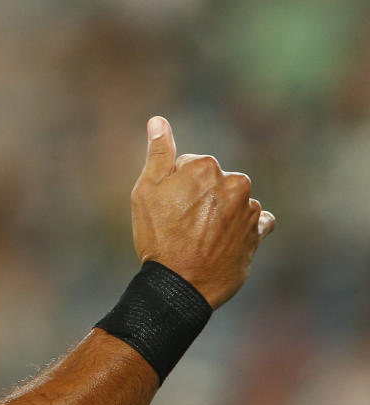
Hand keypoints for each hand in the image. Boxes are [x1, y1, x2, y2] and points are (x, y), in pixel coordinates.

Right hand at [130, 116, 274, 308]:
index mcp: (204, 166)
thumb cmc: (158, 236)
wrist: (181, 284)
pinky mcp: (259, 232)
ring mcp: (250, 207)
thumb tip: (158, 121)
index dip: (173, 186)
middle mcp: (233, 181)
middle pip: (213, 182)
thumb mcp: (145, 191)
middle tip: (181, 224)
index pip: (189, 165)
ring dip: (219, 213)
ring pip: (231, 201)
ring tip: (199, 238)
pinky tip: (223, 241)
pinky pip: (254, 221)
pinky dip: (241, 228)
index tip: (166, 207)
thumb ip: (158, 153)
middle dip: (199, 197)